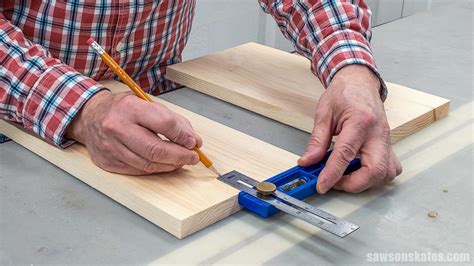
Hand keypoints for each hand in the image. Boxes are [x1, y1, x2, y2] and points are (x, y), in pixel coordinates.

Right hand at [67, 91, 201, 174]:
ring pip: (148, 164)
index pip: (164, 124)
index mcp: (130, 108)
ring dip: (170, 165)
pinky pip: (138, 170)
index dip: (183, 135)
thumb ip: (173, 120)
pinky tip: (165, 164)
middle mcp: (117, 128)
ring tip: (182, 161)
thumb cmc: (123, 109)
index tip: (193, 142)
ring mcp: (111, 147)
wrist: (89, 117)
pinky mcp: (108, 162)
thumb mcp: (147, 103)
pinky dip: (156, 169)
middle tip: (193, 157)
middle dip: (180, 156)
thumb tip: (194, 141)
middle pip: (155, 149)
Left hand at [298, 65, 401, 192]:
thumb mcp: (324, 113)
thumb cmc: (343, 93)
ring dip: (365, 182)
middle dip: (354, 184)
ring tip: (345, 176)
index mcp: (360, 121)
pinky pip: (390, 168)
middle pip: (375, 170)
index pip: (346, 154)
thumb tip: (308, 162)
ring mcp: (386, 140)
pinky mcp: (388, 145)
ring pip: (386, 173)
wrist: (360, 82)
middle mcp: (378, 132)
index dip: (332, 174)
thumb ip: (317, 140)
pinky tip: (359, 171)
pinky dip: (376, 177)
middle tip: (334, 183)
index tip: (321, 185)